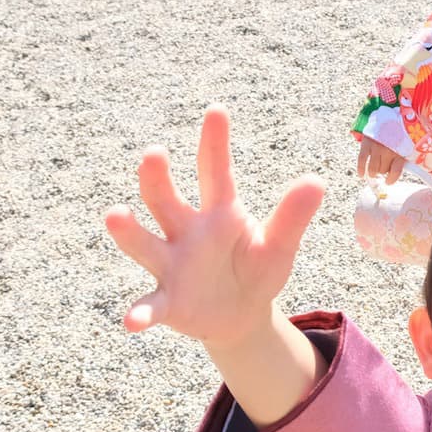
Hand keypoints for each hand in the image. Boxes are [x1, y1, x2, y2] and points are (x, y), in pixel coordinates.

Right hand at [106, 107, 324, 350]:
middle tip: (154, 154)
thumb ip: (292, 217)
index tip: (217, 111)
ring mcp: (171, 265)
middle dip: (157, 178)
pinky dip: (141, 312)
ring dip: (129, 231)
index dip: (215, 143)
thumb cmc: (256, 269)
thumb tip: (316, 181)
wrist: (241, 314)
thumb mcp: (280, 245)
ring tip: (115, 214)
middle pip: (166, 200)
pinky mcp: (167, 302)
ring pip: (145, 244)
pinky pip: (151, 306)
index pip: (215, 172)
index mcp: (219, 212)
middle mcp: (186, 231)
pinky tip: (132, 320)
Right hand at [357, 136, 406, 183]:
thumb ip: (403, 159)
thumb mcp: (406, 146)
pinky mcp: (366, 144)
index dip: (391, 179)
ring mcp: (376, 148)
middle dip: (383, 171)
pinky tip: (362, 175)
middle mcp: (388, 151)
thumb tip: (398, 174)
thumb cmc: (398, 135)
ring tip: (375, 169)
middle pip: (382, 171)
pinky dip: (361, 170)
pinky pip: (362, 160)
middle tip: (384, 166)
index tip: (388, 181)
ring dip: (374, 171)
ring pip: (373, 169)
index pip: (395, 172)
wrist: (389, 117)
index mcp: (400, 152)